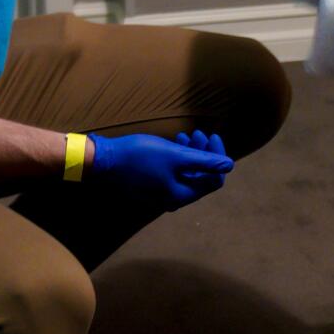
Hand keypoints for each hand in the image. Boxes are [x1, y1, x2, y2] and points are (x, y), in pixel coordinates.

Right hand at [87, 130, 232, 210]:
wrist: (104, 160)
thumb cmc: (140, 156)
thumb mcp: (176, 155)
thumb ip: (204, 161)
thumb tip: (230, 166)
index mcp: (181, 195)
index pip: (213, 180)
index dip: (218, 158)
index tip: (212, 136)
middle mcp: (173, 199)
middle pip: (201, 177)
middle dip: (204, 153)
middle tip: (198, 133)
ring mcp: (161, 194)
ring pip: (187, 174)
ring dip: (191, 154)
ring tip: (186, 135)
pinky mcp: (151, 187)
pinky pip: (173, 174)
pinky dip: (178, 159)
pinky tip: (174, 143)